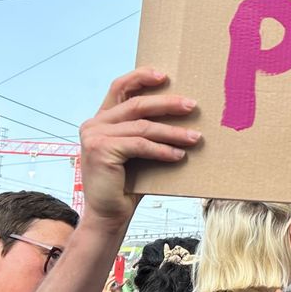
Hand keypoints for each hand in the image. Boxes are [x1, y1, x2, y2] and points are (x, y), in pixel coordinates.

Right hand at [78, 68, 199, 230]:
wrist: (108, 216)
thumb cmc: (127, 184)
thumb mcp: (137, 152)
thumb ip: (146, 131)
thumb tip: (183, 114)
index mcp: (101, 119)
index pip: (120, 87)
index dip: (141, 76)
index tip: (165, 75)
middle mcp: (94, 124)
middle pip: (137, 104)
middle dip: (168, 104)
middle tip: (193, 106)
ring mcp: (95, 136)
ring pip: (142, 126)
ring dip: (173, 132)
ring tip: (196, 137)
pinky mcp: (101, 150)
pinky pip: (140, 145)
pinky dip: (163, 150)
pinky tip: (179, 155)